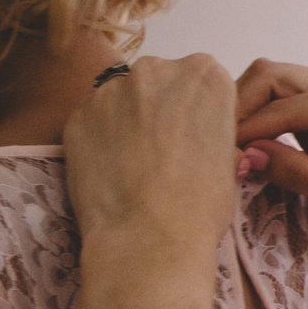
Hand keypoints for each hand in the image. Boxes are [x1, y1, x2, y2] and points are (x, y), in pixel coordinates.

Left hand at [63, 54, 239, 269]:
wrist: (150, 238)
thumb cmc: (199, 206)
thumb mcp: (228, 156)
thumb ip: (209, 126)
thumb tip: (193, 133)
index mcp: (206, 75)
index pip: (202, 82)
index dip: (196, 113)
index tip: (191, 137)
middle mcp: (158, 70)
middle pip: (159, 83)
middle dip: (158, 110)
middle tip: (161, 153)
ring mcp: (113, 89)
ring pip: (121, 100)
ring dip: (125, 123)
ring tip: (132, 167)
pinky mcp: (78, 114)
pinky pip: (91, 121)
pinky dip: (97, 140)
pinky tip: (108, 172)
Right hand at [232, 59, 307, 242]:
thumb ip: (295, 172)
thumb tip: (242, 155)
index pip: (286, 103)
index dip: (247, 128)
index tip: (220, 160)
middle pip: (272, 76)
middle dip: (239, 109)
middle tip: (216, 150)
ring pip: (272, 83)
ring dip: (245, 111)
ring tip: (225, 150)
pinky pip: (280, 101)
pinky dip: (258, 119)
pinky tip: (244, 147)